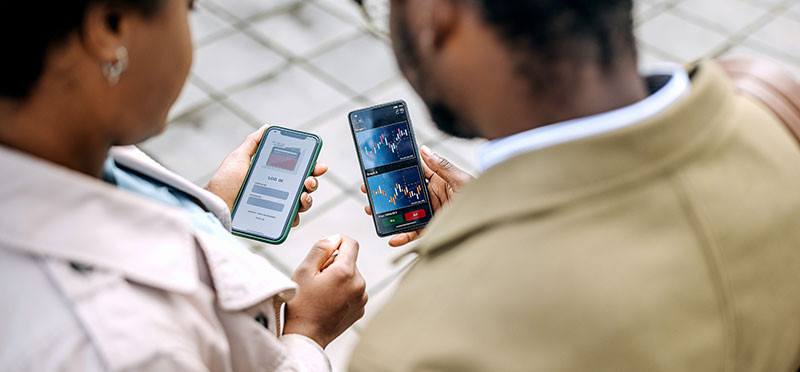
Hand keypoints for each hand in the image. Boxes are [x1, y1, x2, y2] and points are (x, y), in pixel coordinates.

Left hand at [204, 125, 327, 226]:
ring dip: (309, 199)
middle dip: (313, 182)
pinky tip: (293, 213)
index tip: (319, 166)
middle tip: (309, 181)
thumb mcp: (239, 157)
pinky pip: (291, 221)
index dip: (313, 167)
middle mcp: (279, 190)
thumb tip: (267, 127)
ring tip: (302, 196)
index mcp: (274, 174)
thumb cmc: (224, 181)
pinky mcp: (273, 221)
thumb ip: (254, 142)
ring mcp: (277, 207)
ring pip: (302, 204)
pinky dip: (296, 217)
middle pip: (305, 186)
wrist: (215, 204)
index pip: (299, 169)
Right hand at [284, 235, 366, 348]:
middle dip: (334, 264)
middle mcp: (359, 284)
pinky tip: (327, 302)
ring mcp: (361, 298)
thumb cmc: (301, 305)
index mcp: (346, 272)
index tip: (326, 250)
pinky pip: (353, 291)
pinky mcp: (360, 309)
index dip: (338, 242)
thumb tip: (335, 238)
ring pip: (351, 276)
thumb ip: (321, 249)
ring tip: (321, 292)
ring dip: (339, 278)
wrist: (305, 337)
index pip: (351, 244)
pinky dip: (343, 291)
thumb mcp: (304, 271)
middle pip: (350, 261)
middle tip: (316, 278)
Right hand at [361, 145, 472, 246]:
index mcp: (439, 180)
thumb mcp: (462, 179)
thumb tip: (424, 150)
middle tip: (368, 189)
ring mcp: (431, 212)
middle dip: (385, 192)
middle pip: (404, 193)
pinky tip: (392, 238)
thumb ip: (442, 166)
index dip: (397, 169)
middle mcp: (433, 196)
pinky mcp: (433, 229)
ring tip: (371, 210)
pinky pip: (415, 232)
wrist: (492, 219)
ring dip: (388, 212)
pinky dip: (403, 236)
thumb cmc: (482, 195)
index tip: (380, 167)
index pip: (414, 172)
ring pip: (405, 212)